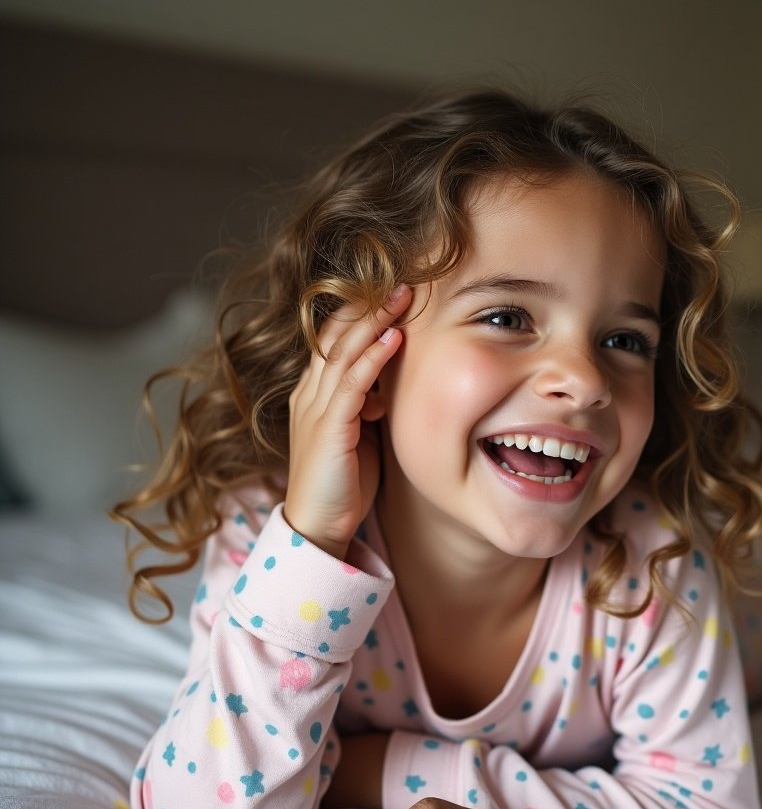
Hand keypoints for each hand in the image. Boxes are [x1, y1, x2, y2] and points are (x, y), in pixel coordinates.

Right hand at [284, 285, 410, 558]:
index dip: (362, 314)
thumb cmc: (343, 483)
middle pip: (337, 335)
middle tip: (403, 283)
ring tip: (402, 298)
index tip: (394, 293)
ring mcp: (316, 408)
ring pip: (343, 352)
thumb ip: (370, 405)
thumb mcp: (360, 434)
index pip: (335, 339)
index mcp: (316, 393)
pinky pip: (351, 384)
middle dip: (370, 307)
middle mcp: (310, 393)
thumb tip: (392, 384)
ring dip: (375, 321)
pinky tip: (393, 339)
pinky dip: (372, 358)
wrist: (319, 526)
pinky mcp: (327, 428)